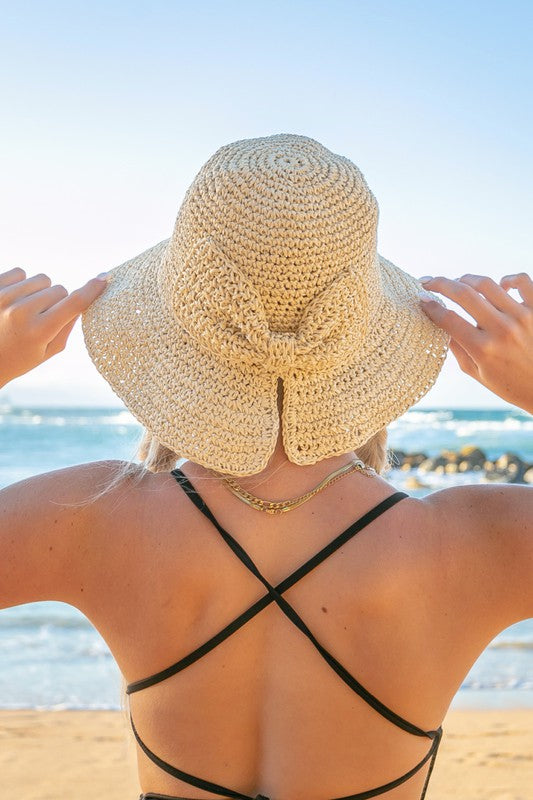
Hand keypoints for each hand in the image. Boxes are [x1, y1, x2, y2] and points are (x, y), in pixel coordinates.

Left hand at [0, 267, 107, 387]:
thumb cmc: (18, 359)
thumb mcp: (47, 351)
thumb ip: (68, 326)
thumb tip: (85, 298)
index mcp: (38, 331)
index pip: (73, 304)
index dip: (91, 291)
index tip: (104, 279)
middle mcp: (20, 312)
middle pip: (59, 290)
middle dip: (57, 302)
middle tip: (43, 319)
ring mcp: (3, 297)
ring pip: (42, 279)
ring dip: (40, 292)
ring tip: (26, 310)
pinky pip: (20, 272)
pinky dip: (22, 283)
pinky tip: (14, 300)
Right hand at [418, 272, 532, 413]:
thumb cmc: (511, 385)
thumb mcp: (478, 374)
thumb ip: (457, 349)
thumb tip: (441, 324)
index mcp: (483, 349)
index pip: (448, 319)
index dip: (430, 306)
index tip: (421, 299)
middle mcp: (502, 330)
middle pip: (463, 294)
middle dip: (440, 284)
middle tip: (429, 282)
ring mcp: (522, 316)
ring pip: (487, 284)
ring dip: (467, 279)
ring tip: (459, 283)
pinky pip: (522, 281)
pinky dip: (508, 279)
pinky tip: (501, 286)